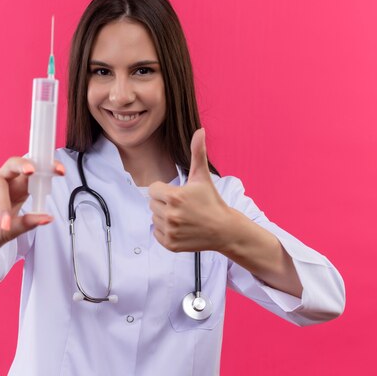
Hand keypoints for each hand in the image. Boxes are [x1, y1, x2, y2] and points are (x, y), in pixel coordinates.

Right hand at [0, 157, 63, 275]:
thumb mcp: (9, 233)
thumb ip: (26, 224)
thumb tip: (48, 217)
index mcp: (16, 190)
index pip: (33, 175)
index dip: (46, 169)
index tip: (60, 171)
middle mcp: (1, 183)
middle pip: (14, 164)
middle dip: (25, 164)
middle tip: (32, 171)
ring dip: (3, 205)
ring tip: (3, 227)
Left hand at [149, 129, 231, 252]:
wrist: (224, 230)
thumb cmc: (212, 201)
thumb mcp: (203, 177)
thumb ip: (197, 152)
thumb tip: (200, 130)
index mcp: (174, 197)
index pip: (152, 190)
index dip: (164, 190)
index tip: (179, 194)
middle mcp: (170, 215)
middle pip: (152, 204)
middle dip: (164, 203)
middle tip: (182, 206)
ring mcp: (170, 231)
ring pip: (154, 218)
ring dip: (164, 217)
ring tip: (183, 217)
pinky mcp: (170, 244)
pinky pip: (156, 233)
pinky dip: (165, 231)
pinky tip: (180, 228)